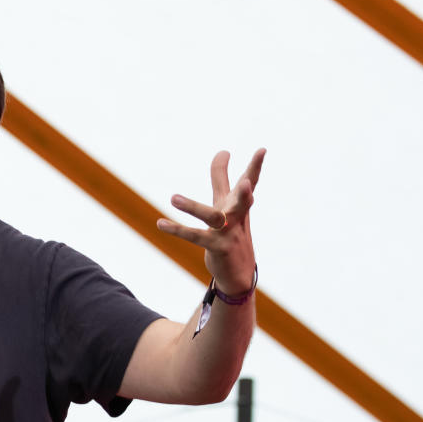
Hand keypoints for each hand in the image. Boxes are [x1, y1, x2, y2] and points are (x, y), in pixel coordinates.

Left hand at [156, 149, 263, 294]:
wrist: (238, 272)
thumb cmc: (231, 230)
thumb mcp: (226, 203)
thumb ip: (222, 177)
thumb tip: (223, 151)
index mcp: (240, 204)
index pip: (251, 181)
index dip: (256, 166)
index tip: (262, 149)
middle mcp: (237, 216)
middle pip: (243, 201)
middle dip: (245, 193)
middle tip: (247, 184)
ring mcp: (228, 233)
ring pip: (211, 217)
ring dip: (192, 207)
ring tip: (173, 198)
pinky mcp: (216, 247)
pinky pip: (194, 236)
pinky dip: (176, 230)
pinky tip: (160, 223)